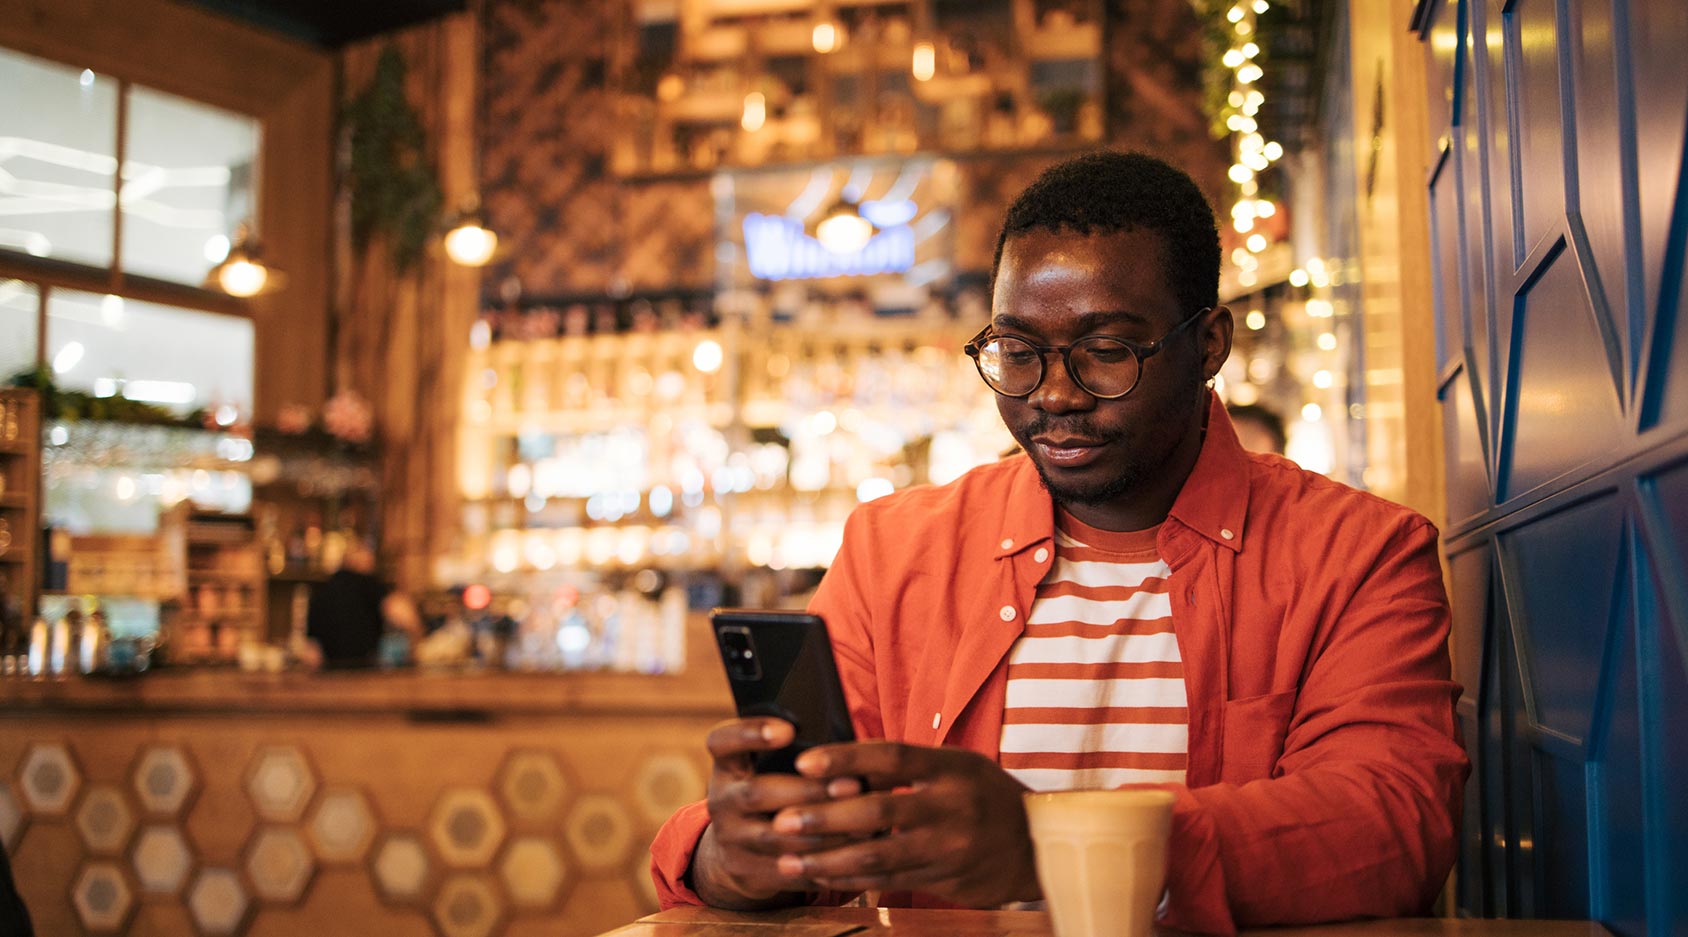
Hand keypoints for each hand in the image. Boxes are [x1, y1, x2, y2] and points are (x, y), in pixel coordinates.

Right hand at [690, 718, 864, 908]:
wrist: (737, 849)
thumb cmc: (770, 792)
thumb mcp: (765, 768)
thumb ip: (795, 755)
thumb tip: (846, 748)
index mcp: (727, 766)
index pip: (721, 741)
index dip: (750, 733)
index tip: (789, 730)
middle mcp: (721, 801)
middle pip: (756, 793)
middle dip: (809, 790)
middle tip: (853, 785)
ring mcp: (730, 840)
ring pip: (777, 838)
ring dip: (824, 831)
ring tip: (866, 822)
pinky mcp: (747, 872)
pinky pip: (788, 871)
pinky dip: (824, 863)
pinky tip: (854, 853)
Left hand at [769, 741, 1039, 907]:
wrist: (1038, 844)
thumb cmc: (983, 795)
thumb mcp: (954, 767)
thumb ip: (904, 768)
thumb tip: (839, 768)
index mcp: (950, 768)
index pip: (891, 757)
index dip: (846, 758)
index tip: (804, 762)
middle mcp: (951, 806)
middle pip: (879, 810)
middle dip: (825, 818)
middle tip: (782, 821)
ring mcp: (949, 847)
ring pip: (879, 855)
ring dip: (828, 860)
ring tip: (789, 861)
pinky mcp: (946, 879)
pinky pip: (890, 881)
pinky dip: (852, 879)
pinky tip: (822, 876)